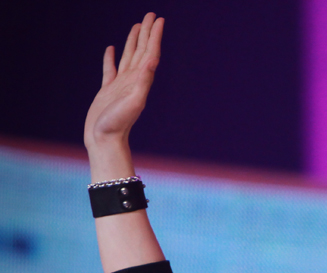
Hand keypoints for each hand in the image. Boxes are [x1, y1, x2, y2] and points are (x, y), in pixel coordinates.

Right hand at [83, 13, 164, 152]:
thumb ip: (143, 82)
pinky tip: (112, 49)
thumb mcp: (134, 102)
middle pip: (141, 50)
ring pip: (128, 56)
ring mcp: (120, 85)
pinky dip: (112, 58)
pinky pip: (110, 69)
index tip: (159, 19)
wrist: (104, 140)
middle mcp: (132, 80)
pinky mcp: (108, 90)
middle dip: (147, 32)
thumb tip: (153, 60)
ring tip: (137, 26)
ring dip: (133, 41)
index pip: (150, 52)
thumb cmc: (118, 124)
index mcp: (140, 80)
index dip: (155, 36)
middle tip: (151, 14)